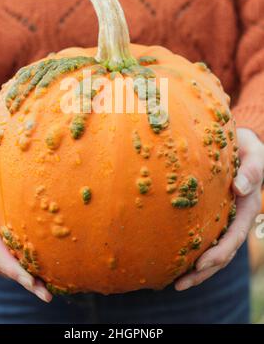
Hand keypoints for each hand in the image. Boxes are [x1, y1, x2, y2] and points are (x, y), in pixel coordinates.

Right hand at [0, 136, 51, 301]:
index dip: (10, 265)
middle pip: (0, 260)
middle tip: (47, 293)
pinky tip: (41, 270)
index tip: (30, 279)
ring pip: (4, 258)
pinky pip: (6, 249)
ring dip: (25, 274)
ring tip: (49, 288)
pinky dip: (22, 262)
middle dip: (23, 278)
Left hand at [175, 127, 263, 290]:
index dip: (218, 253)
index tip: (200, 264)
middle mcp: (235, 220)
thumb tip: (240, 187)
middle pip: (221, 253)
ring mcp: (223, 220)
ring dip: (196, 269)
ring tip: (174, 282)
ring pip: (211, 250)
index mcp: (247, 210)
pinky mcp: (211, 216)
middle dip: (203, 271)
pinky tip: (173, 259)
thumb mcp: (254, 156)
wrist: (240, 144)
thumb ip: (251, 170)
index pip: (234, 238)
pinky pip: (202, 237)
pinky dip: (191, 251)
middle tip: (179, 284)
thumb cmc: (247, 149)